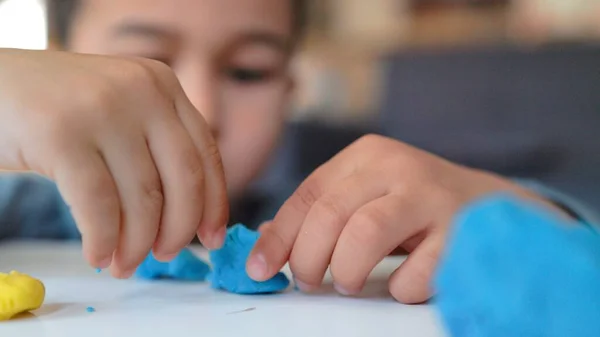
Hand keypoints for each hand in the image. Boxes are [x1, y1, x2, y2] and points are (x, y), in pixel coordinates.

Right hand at [0, 48, 227, 276]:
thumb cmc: (57, 113)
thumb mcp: (120, 112)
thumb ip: (154, 146)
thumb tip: (191, 216)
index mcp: (162, 85)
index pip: (205, 154)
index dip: (213, 204)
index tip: (211, 239)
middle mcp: (142, 90)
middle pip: (185, 179)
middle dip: (178, 229)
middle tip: (163, 255)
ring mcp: (103, 108)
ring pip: (143, 198)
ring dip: (137, 244)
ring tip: (123, 263)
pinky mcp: (61, 133)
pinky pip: (99, 205)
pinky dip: (103, 240)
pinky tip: (97, 254)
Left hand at [247, 134, 563, 302]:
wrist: (494, 207)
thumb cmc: (418, 206)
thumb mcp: (368, 196)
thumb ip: (323, 213)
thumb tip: (266, 242)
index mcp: (368, 155)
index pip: (309, 195)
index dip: (279, 236)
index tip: (260, 269)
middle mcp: (398, 166)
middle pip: (329, 214)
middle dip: (308, 259)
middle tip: (310, 282)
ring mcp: (432, 196)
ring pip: (363, 235)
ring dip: (346, 270)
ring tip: (349, 281)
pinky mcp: (460, 232)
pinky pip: (412, 273)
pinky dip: (399, 288)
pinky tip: (405, 281)